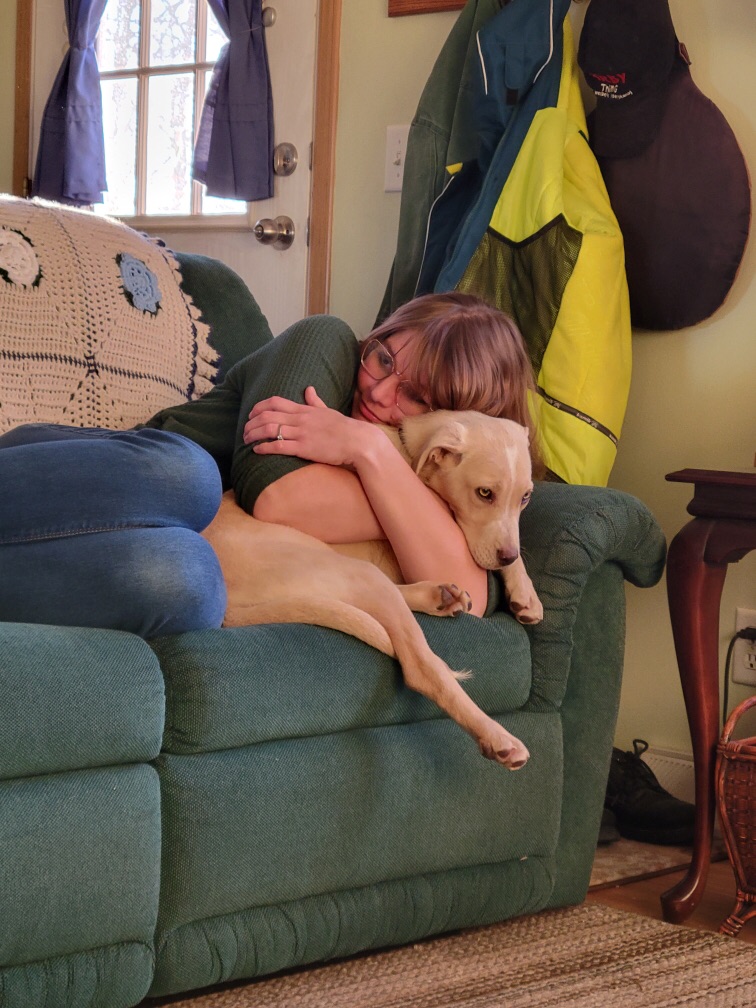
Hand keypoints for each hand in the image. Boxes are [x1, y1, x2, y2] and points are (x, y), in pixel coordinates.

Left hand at [244, 387, 382, 467]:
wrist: (358, 441)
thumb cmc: (344, 428)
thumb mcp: (328, 410)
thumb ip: (315, 401)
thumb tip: (309, 388)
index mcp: (305, 409)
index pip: (275, 402)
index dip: (259, 407)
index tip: (251, 414)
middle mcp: (300, 419)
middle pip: (267, 415)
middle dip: (251, 423)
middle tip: (244, 431)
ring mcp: (301, 433)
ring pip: (269, 429)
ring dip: (253, 435)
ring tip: (246, 441)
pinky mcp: (304, 448)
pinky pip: (278, 446)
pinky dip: (264, 447)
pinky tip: (257, 450)